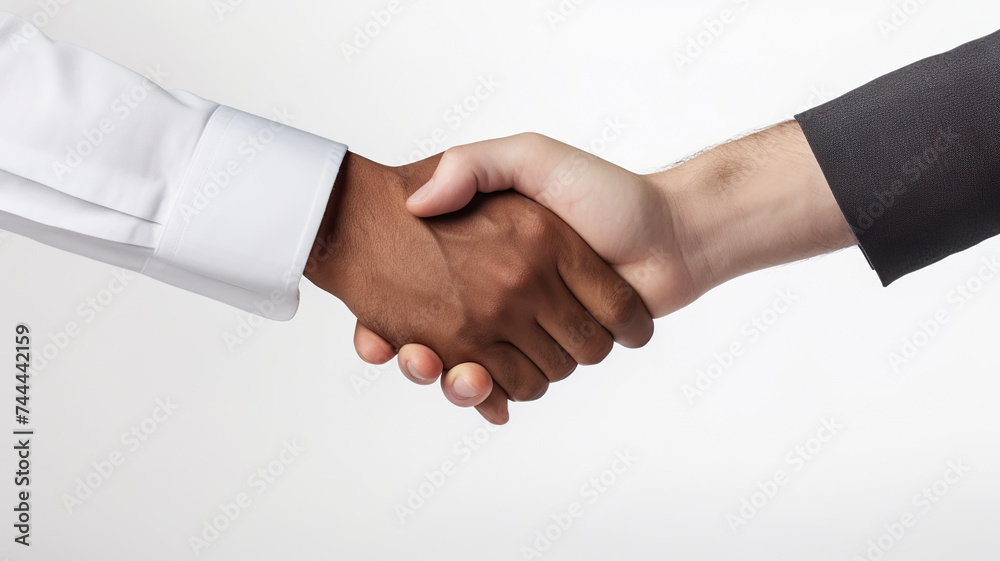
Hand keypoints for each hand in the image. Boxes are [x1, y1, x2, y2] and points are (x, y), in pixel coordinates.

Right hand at [357, 124, 855, 403]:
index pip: (415, 288)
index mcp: (483, 252)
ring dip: (454, 381)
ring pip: (469, 370)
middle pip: (435, 340)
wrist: (672, 236)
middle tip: (412, 355)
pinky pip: (509, 388)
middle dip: (419, 358)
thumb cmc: (604, 192)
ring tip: (445, 370)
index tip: (376, 328)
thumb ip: (475, 164)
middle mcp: (496, 292)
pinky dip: (490, 399)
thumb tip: (416, 203)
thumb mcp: (532, 158)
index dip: (386, 314)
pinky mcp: (551, 354)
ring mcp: (522, 326)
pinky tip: (485, 398)